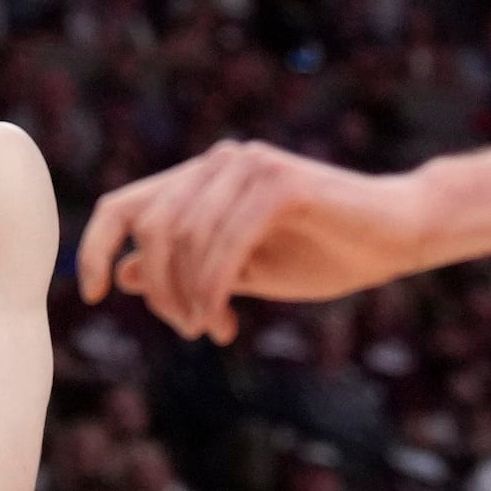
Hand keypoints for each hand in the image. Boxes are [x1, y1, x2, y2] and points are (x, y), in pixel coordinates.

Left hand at [79, 141, 430, 336]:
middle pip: (150, 231)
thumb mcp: (240, 269)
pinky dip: (213, 289)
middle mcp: (219, 161)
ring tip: (210, 328)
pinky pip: (224, 245)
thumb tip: (128, 272)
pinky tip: (223, 319)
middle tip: (187, 329)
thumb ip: (188, 266)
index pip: (123, 205)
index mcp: (202, 177)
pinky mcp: (279, 183)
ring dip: (189, 298)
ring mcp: (249, 166)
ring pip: (184, 240)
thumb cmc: (323, 252)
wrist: (398, 236)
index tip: (92, 296)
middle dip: (160, 292)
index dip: (94, 248)